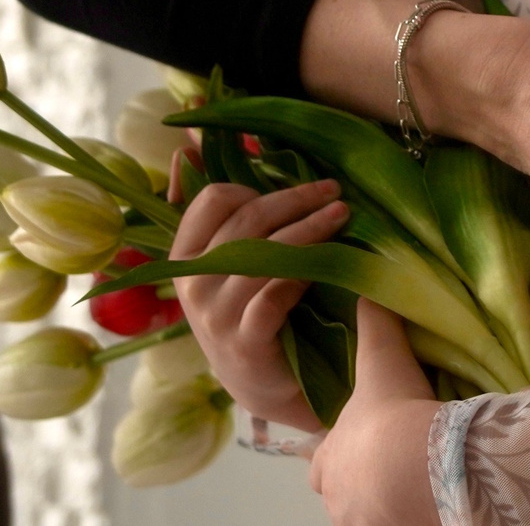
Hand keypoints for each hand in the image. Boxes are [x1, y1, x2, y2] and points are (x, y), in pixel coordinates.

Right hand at [168, 156, 347, 433]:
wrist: (269, 385)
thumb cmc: (256, 311)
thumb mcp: (235, 262)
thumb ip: (228, 213)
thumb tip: (190, 145)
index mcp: (185, 258)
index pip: (210, 199)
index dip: (254, 185)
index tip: (292, 188)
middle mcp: (193, 285)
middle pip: (246, 219)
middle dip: (295, 198)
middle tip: (334, 190)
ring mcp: (215, 316)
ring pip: (264, 253)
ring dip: (310, 228)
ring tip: (344, 214)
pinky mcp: (244, 342)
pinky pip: (274, 295)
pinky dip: (304, 272)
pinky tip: (331, 262)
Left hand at [310, 300, 440, 525]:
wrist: (415, 466)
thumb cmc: (390, 413)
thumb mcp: (382, 359)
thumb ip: (376, 325)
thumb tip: (370, 288)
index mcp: (327, 458)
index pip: (321, 460)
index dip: (340, 450)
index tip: (366, 440)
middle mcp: (337, 496)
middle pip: (343, 490)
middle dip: (363, 479)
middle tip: (395, 462)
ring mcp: (361, 522)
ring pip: (368, 512)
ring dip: (387, 500)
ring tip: (418, 481)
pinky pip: (397, 521)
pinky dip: (408, 513)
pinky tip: (429, 500)